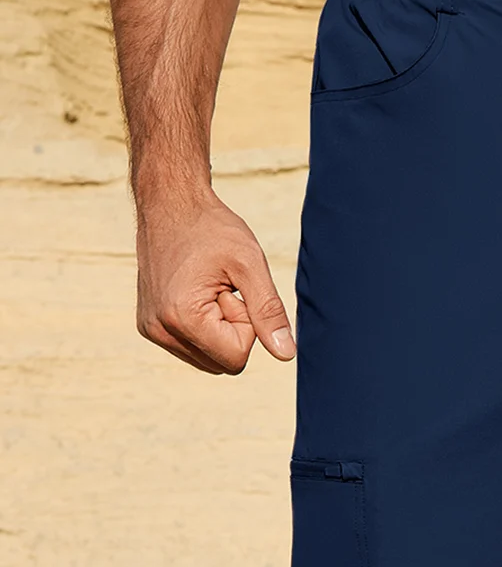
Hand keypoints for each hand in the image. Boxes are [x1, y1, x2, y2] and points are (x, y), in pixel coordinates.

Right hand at [135, 185, 294, 373]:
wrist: (170, 203)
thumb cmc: (212, 228)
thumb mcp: (250, 265)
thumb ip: (269, 312)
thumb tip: (286, 354)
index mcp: (182, 318)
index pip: (236, 358)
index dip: (246, 326)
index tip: (232, 290)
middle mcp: (160, 331)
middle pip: (222, 363)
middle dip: (232, 330)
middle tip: (222, 289)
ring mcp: (151, 330)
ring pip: (209, 358)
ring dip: (218, 329)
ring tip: (208, 289)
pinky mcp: (149, 326)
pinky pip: (193, 348)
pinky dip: (203, 327)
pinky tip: (195, 293)